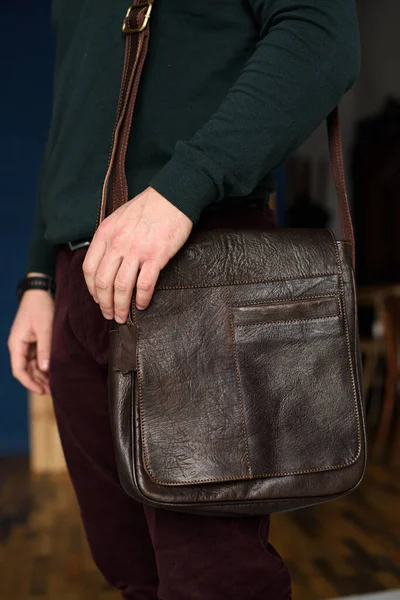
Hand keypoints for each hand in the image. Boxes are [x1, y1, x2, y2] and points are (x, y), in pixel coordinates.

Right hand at [8, 289, 53, 394]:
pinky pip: (38, 357)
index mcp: (17, 344)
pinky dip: (45, 365)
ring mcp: (27, 344)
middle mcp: (19, 346)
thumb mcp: (45, 328)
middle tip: (53, 391)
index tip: (42, 391)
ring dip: (42, 375)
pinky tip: (54, 372)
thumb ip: (45, 349)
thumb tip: (44, 369)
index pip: (19, 370)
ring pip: (33, 365)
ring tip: (55, 384)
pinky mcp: (35, 340)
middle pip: (26, 370)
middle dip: (38, 381)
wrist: (41, 290)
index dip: (29, 383)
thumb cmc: (40, 307)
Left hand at [83, 187, 192, 322]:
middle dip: (105, 304)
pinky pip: (144, 284)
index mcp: (105, 234)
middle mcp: (117, 243)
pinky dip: (141, 298)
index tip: (98, 300)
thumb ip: (109, 238)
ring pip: (121, 287)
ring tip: (123, 316)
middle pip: (103, 282)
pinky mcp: (155, 256)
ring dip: (121, 306)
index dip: (92, 289)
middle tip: (110, 315)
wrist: (173, 196)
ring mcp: (136, 250)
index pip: (89, 269)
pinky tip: (142, 305)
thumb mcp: (118, 218)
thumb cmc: (148, 207)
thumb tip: (106, 261)